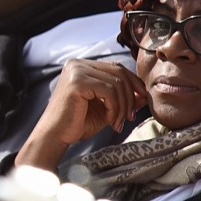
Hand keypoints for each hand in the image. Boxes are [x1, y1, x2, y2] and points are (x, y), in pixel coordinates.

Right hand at [17, 59, 147, 169]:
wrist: (55, 136)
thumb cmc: (77, 123)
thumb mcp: (106, 108)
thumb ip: (123, 98)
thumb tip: (145, 94)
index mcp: (82, 66)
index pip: (116, 68)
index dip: (133, 85)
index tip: (139, 104)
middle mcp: (77, 64)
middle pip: (119, 73)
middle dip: (130, 96)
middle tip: (130, 118)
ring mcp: (76, 71)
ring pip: (116, 83)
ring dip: (123, 106)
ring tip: (118, 123)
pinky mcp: (77, 82)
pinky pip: (109, 91)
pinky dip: (115, 108)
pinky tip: (110, 121)